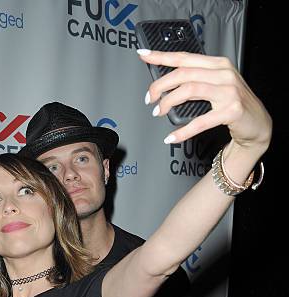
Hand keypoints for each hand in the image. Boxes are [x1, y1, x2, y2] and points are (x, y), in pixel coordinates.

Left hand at [138, 50, 271, 151]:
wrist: (257, 124)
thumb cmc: (233, 105)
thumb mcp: (216, 86)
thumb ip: (196, 81)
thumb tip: (167, 84)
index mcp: (217, 64)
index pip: (185, 57)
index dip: (162, 56)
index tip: (144, 56)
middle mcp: (223, 73)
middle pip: (183, 73)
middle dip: (160, 85)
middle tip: (149, 99)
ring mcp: (229, 91)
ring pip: (189, 90)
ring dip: (168, 102)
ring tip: (158, 112)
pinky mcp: (231, 110)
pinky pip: (200, 121)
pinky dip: (183, 131)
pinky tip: (172, 137)